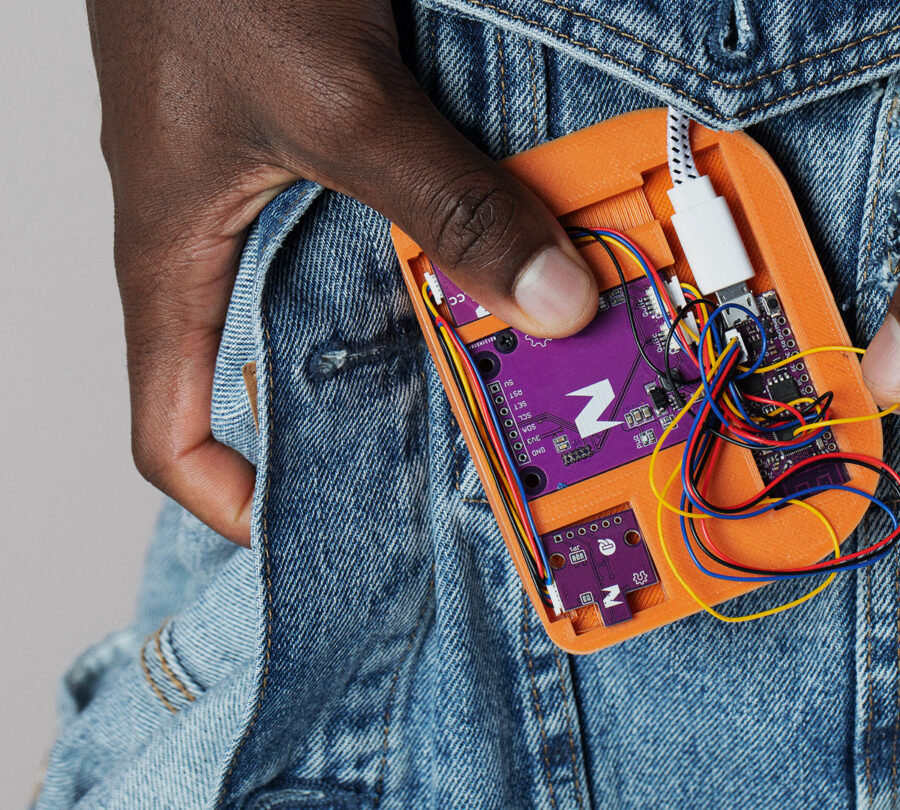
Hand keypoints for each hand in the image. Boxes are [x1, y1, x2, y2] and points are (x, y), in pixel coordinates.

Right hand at [89, 0, 597, 544]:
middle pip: (273, 361)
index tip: (317, 526)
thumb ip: (445, 205)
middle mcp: (218, 224)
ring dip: (420, 314)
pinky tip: (515, 237)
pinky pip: (379, 203)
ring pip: (335, 282)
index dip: (230, 494)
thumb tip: (554, 307)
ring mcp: (266, 168)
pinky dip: (441, 230)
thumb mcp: (339, 101)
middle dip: (364, 407)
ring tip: (513, 353)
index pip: (168, 421)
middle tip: (467, 439)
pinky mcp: (315, 114)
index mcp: (174, 251)